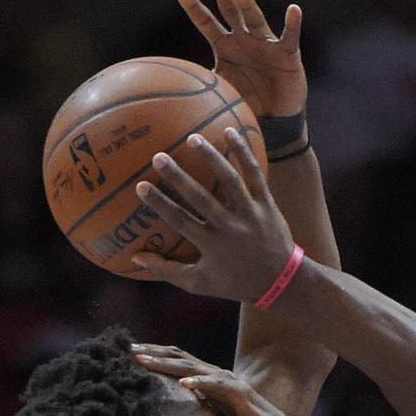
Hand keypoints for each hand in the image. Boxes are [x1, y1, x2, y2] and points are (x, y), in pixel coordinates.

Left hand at [132, 344, 288, 415]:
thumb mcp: (212, 411)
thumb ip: (196, 402)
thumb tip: (172, 403)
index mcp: (208, 377)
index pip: (178, 361)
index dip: (155, 355)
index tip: (131, 352)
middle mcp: (216, 374)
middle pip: (180, 358)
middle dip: (154, 353)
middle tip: (130, 349)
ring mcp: (228, 382)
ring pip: (193, 368)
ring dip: (167, 364)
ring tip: (145, 362)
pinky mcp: (240, 394)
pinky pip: (217, 386)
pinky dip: (200, 383)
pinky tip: (183, 384)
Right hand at [133, 128, 294, 299]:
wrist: (281, 282)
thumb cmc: (236, 283)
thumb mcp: (201, 284)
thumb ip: (167, 271)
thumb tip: (135, 258)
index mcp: (212, 246)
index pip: (180, 221)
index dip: (160, 204)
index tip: (140, 186)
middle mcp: (230, 228)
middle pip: (201, 199)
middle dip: (179, 178)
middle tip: (158, 157)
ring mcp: (250, 214)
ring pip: (230, 181)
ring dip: (212, 158)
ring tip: (193, 138)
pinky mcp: (266, 204)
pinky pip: (255, 174)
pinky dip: (244, 153)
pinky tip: (230, 131)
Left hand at [176, 0, 306, 116]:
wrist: (275, 119)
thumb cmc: (248, 103)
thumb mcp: (221, 93)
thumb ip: (203, 85)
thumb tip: (174, 87)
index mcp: (225, 45)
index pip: (205, 21)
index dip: (193, 5)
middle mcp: (244, 38)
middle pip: (229, 8)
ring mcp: (265, 42)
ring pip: (255, 18)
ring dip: (247, 2)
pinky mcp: (287, 53)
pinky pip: (290, 36)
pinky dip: (292, 24)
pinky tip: (293, 10)